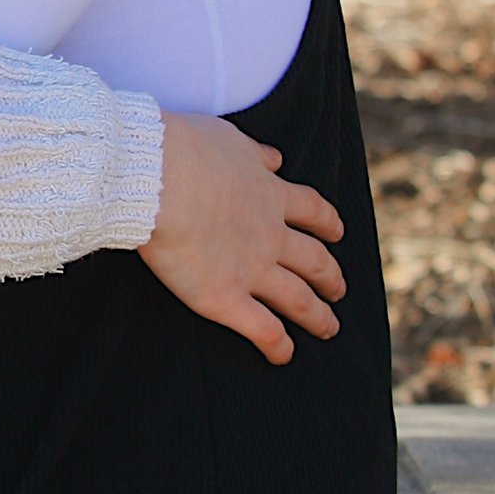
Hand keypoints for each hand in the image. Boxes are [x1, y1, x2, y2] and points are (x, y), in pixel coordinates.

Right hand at [141, 113, 345, 365]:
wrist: (156, 175)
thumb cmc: (181, 148)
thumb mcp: (228, 138)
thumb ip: (255, 153)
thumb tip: (275, 158)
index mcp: (269, 194)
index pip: (312, 211)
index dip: (328, 223)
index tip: (337, 232)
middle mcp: (269, 234)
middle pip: (314, 260)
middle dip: (330, 276)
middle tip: (338, 289)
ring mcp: (252, 268)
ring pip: (298, 298)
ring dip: (317, 315)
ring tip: (329, 327)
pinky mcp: (225, 297)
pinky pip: (263, 329)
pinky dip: (278, 345)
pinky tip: (284, 356)